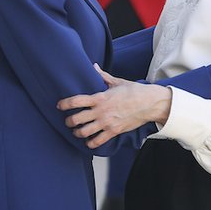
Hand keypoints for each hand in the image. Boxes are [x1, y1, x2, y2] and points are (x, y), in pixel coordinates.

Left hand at [57, 65, 171, 148]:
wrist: (150, 103)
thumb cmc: (135, 91)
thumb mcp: (118, 82)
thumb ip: (103, 76)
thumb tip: (94, 66)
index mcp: (100, 98)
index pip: (76, 101)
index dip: (64, 104)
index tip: (60, 105)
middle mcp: (101, 111)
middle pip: (76, 119)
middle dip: (69, 121)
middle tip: (69, 121)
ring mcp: (107, 122)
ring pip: (83, 132)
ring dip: (77, 133)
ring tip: (77, 131)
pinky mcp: (114, 131)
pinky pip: (97, 141)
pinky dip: (90, 143)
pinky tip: (89, 141)